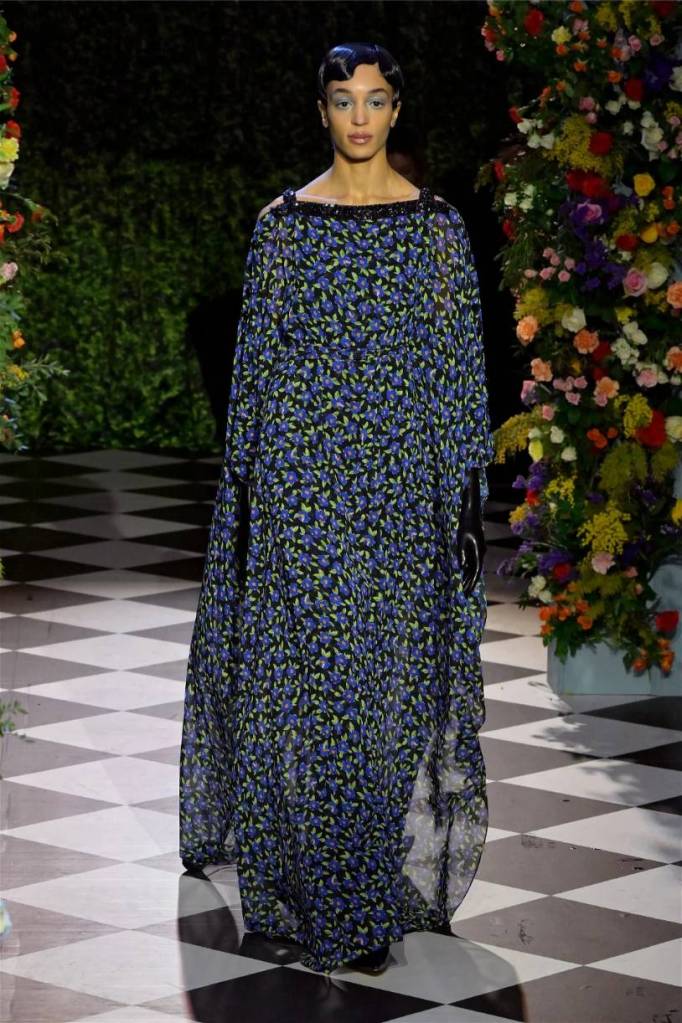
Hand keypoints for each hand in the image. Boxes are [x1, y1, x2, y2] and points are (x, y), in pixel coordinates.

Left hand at [456, 469, 485, 595]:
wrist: (472, 513)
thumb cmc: (465, 525)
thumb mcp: (460, 540)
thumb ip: (461, 553)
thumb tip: (460, 566)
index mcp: (478, 551)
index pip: (475, 571)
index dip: (471, 582)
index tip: (467, 591)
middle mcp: (481, 552)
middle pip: (475, 571)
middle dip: (470, 582)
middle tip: (464, 593)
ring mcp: (479, 550)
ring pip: (474, 566)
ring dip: (468, 576)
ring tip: (462, 586)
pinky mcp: (475, 547)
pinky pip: (472, 560)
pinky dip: (467, 567)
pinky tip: (462, 572)